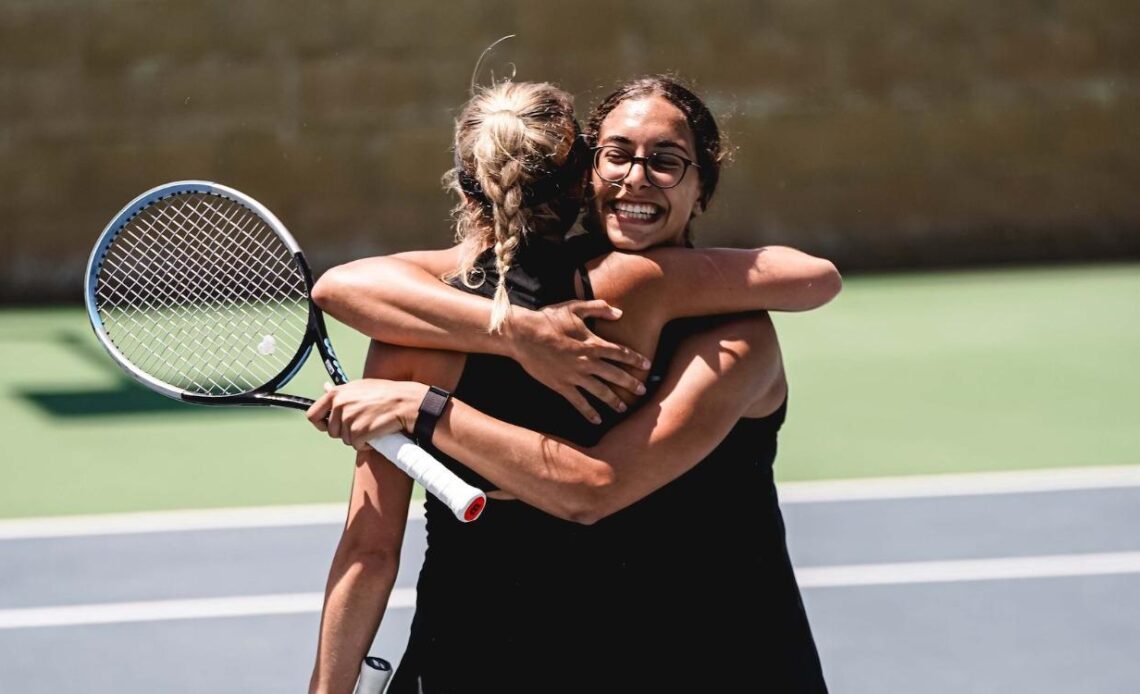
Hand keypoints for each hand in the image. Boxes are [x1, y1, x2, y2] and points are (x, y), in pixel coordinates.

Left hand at [306, 380, 428, 450]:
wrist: (405, 402)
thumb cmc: (386, 394)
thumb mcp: (360, 387)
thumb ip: (342, 392)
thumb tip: (325, 388)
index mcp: (337, 393)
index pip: (313, 415)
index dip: (321, 424)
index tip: (330, 425)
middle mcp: (340, 405)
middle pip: (331, 431)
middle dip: (345, 432)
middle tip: (361, 424)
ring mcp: (349, 419)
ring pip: (345, 440)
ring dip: (357, 438)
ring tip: (371, 425)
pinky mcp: (359, 432)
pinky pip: (356, 446)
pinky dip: (366, 444)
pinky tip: (375, 433)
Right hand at [507, 300, 649, 422]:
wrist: (523, 335)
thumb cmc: (548, 319)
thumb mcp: (574, 307)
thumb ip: (598, 308)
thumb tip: (619, 312)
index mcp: (592, 344)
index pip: (620, 353)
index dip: (635, 359)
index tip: (647, 365)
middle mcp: (587, 362)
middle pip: (615, 375)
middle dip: (631, 383)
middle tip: (642, 391)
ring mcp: (574, 376)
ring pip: (600, 392)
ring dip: (613, 400)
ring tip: (623, 408)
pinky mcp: (561, 386)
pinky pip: (578, 402)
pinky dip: (588, 412)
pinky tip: (597, 420)